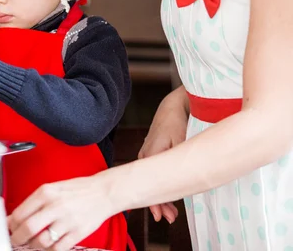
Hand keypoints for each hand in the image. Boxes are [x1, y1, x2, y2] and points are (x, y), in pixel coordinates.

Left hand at [8, 174, 114, 250]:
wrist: (103, 192)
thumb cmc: (78, 189)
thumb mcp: (54, 187)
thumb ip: (34, 202)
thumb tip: (14, 217)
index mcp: (47, 192)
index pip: (20, 213)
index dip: (11, 225)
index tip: (9, 229)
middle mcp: (55, 206)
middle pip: (27, 229)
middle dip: (17, 238)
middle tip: (16, 240)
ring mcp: (66, 221)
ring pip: (40, 242)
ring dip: (33, 245)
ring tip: (33, 242)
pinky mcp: (77, 234)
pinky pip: (56, 249)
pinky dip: (49, 250)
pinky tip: (49, 244)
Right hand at [138, 86, 188, 222]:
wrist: (171, 106)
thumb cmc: (176, 122)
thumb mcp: (180, 142)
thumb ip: (177, 162)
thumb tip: (180, 182)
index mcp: (150, 155)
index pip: (150, 185)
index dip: (156, 203)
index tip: (161, 216)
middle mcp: (145, 156)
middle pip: (149, 185)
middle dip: (159, 203)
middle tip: (170, 217)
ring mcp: (146, 153)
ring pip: (150, 180)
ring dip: (159, 194)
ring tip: (170, 211)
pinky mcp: (150, 151)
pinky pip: (152, 172)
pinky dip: (158, 183)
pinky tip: (166, 191)